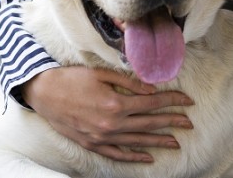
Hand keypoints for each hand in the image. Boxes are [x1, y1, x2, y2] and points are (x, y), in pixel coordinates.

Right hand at [23, 66, 194, 161]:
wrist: (43, 93)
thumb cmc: (72, 79)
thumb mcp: (101, 74)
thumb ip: (128, 83)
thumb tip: (151, 90)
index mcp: (116, 104)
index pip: (152, 103)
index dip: (172, 101)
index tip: (187, 101)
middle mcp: (111, 124)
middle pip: (149, 124)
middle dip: (172, 122)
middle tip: (189, 122)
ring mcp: (102, 137)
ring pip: (137, 141)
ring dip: (158, 141)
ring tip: (176, 142)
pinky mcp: (92, 144)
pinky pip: (117, 154)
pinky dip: (133, 156)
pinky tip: (148, 157)